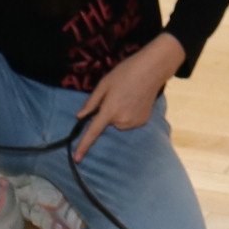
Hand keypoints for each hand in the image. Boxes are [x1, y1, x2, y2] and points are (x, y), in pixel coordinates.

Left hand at [73, 36, 181, 159]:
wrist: (152, 70)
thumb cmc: (125, 73)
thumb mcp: (104, 84)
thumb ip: (91, 103)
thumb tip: (79, 117)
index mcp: (110, 110)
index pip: (93, 132)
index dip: (83, 146)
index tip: (76, 159)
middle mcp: (122, 120)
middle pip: (107, 123)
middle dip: (107, 113)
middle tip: (116, 96)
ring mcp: (134, 122)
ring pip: (118, 123)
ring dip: (118, 114)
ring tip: (127, 97)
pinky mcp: (143, 121)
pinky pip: (129, 122)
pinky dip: (129, 114)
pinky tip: (135, 101)